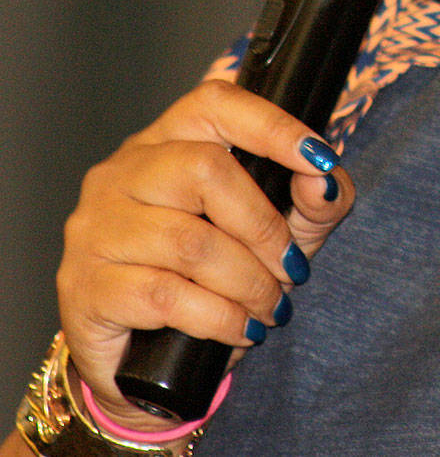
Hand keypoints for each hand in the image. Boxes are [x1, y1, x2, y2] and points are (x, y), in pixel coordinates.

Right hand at [55, 79, 354, 431]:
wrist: (150, 367)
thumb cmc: (221, 276)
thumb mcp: (285, 230)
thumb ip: (316, 199)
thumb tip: (324, 179)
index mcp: (169, 140)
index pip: (215, 103)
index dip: (272, 125)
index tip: (320, 159)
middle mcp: (124, 173)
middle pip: (205, 169)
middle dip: (264, 225)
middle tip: (291, 268)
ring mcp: (98, 228)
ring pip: (189, 241)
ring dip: (248, 281)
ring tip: (272, 307)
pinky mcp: (85, 287)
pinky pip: (163, 295)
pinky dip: (218, 316)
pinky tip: (241, 329)